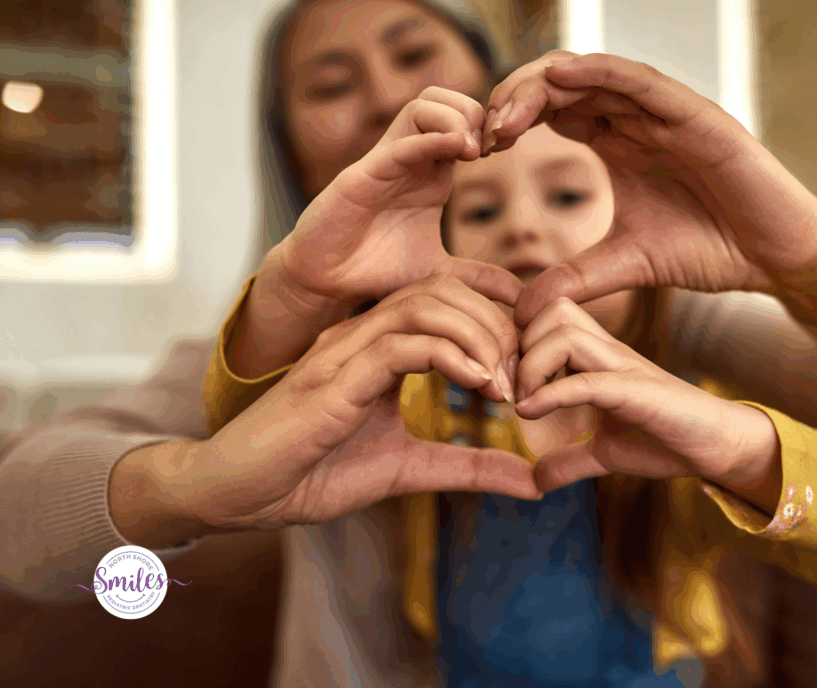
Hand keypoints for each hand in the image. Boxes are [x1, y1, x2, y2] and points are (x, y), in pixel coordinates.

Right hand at [183, 274, 536, 532]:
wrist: (238, 493)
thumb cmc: (311, 473)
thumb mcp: (408, 469)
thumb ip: (465, 466)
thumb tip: (529, 480)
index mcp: (378, 348)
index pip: (446, 304)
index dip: (494, 329)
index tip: (524, 375)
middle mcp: (362, 337)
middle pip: (443, 292)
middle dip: (495, 326)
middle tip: (523, 376)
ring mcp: (345, 351)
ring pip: (425, 304)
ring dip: (478, 337)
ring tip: (504, 383)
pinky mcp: (333, 377)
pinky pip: (401, 342)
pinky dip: (449, 355)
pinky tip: (478, 385)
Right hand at [230, 86, 522, 386]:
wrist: (326, 283)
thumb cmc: (375, 271)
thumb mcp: (440, 273)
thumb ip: (480, 278)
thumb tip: (521, 296)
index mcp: (431, 173)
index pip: (463, 119)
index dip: (489, 127)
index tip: (508, 153)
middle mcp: (410, 159)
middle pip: (445, 98)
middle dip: (475, 113)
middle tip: (491, 148)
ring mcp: (386, 162)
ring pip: (422, 105)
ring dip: (455, 118)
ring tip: (473, 152)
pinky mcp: (364, 176)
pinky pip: (399, 143)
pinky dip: (430, 138)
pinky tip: (458, 150)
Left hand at [482, 52, 816, 329]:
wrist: (774, 259)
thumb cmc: (709, 250)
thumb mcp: (624, 264)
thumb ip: (572, 279)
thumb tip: (520, 309)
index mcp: (617, 143)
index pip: (553, 112)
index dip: (512, 121)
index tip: (478, 150)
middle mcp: (638, 120)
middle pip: (564, 87)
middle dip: (516, 100)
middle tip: (482, 130)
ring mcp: (668, 115)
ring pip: (596, 77)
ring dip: (546, 85)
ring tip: (507, 106)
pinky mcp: (699, 118)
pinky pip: (644, 84)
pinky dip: (603, 73)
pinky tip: (562, 75)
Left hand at [514, 297, 781, 514]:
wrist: (717, 447)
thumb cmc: (666, 440)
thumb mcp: (605, 452)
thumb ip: (570, 460)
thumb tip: (535, 480)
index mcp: (598, 355)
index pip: (547, 316)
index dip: (517, 341)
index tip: (504, 382)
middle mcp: (609, 351)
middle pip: (551, 310)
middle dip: (519, 345)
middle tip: (509, 387)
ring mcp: (623, 366)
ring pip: (563, 333)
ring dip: (531, 366)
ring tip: (523, 401)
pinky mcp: (637, 390)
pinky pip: (585, 381)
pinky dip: (550, 395)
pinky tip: (530, 413)